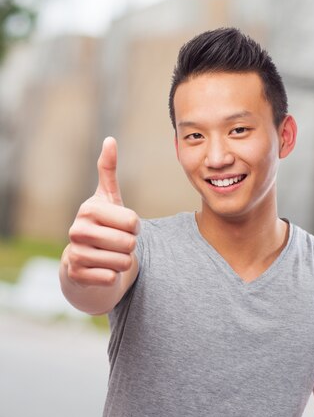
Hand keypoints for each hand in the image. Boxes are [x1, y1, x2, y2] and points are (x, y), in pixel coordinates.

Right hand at [65, 137, 139, 287]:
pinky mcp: (77, 276)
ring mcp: (75, 254)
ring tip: (110, 255)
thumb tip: (110, 139)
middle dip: (130, 245)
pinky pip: (112, 278)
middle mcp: (76, 230)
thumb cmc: (103, 226)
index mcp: (88, 209)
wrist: (85, 262)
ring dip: (123, 261)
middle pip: (129, 243)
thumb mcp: (108, 199)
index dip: (135, 226)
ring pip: (124, 261)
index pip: (133, 221)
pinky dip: (114, 276)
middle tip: (117, 243)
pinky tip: (102, 269)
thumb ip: (109, 171)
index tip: (123, 226)